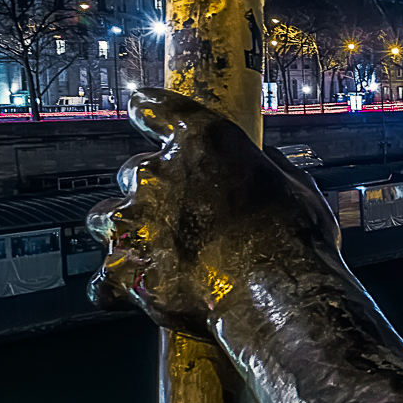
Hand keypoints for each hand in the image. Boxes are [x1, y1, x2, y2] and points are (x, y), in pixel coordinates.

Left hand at [88, 88, 340, 334]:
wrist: (278, 294)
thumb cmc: (295, 238)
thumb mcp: (297, 186)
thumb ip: (268, 168)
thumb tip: (265, 165)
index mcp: (202, 141)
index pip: (157, 109)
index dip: (148, 110)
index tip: (141, 108)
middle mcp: (158, 173)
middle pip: (135, 172)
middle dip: (154, 190)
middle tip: (186, 213)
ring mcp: (134, 222)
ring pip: (107, 218)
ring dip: (127, 229)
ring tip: (153, 249)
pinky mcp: (124, 271)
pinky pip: (106, 279)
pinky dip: (118, 284)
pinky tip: (135, 290)